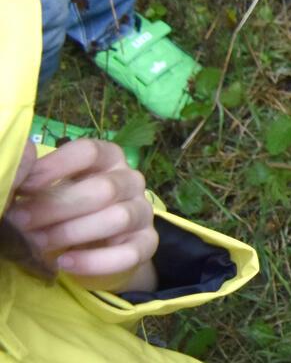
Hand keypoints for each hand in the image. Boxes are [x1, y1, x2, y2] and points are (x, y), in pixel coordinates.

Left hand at [4, 139, 157, 290]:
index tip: (24, 188)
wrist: (93, 248)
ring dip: (72, 232)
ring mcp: (143, 212)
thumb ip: (34, 179)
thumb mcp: (48, 190)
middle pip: (104, 188)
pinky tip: (65, 262)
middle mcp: (131, 181)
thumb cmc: (65, 211)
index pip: (89, 152)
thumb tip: (20, 164)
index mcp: (108, 158)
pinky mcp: (146, 243)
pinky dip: (93, 261)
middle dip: (57, 207)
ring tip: (38, 243)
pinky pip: (128, 253)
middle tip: (21, 222)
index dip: (55, 168)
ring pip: (118, 218)